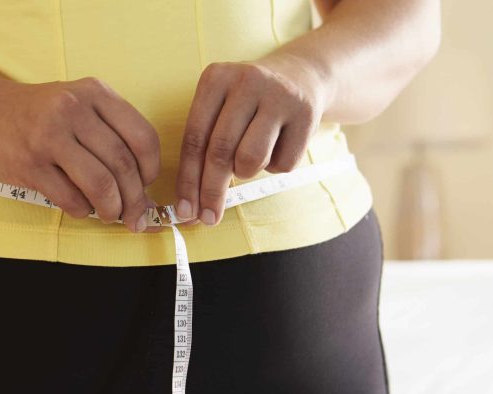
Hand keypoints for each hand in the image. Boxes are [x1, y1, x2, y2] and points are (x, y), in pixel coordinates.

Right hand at [0, 77, 161, 232]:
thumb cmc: (41, 114)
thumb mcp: (80, 104)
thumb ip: (112, 136)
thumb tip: (144, 189)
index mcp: (95, 93)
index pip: (142, 137)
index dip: (151, 169)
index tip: (147, 184)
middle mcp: (73, 110)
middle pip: (122, 165)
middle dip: (136, 199)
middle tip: (136, 215)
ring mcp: (49, 137)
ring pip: (100, 184)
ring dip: (113, 208)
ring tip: (112, 215)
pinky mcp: (29, 165)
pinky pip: (70, 199)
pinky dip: (83, 210)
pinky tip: (82, 207)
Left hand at [175, 56, 328, 225]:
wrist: (300, 77)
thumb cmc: (247, 105)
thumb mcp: (219, 110)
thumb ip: (202, 148)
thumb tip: (190, 205)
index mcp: (215, 78)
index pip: (194, 139)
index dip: (188, 180)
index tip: (185, 210)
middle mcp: (246, 81)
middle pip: (220, 152)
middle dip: (211, 191)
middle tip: (208, 218)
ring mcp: (279, 96)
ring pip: (251, 159)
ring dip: (246, 172)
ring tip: (250, 158)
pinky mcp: (306, 114)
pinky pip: (283, 164)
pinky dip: (275, 166)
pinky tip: (277, 146)